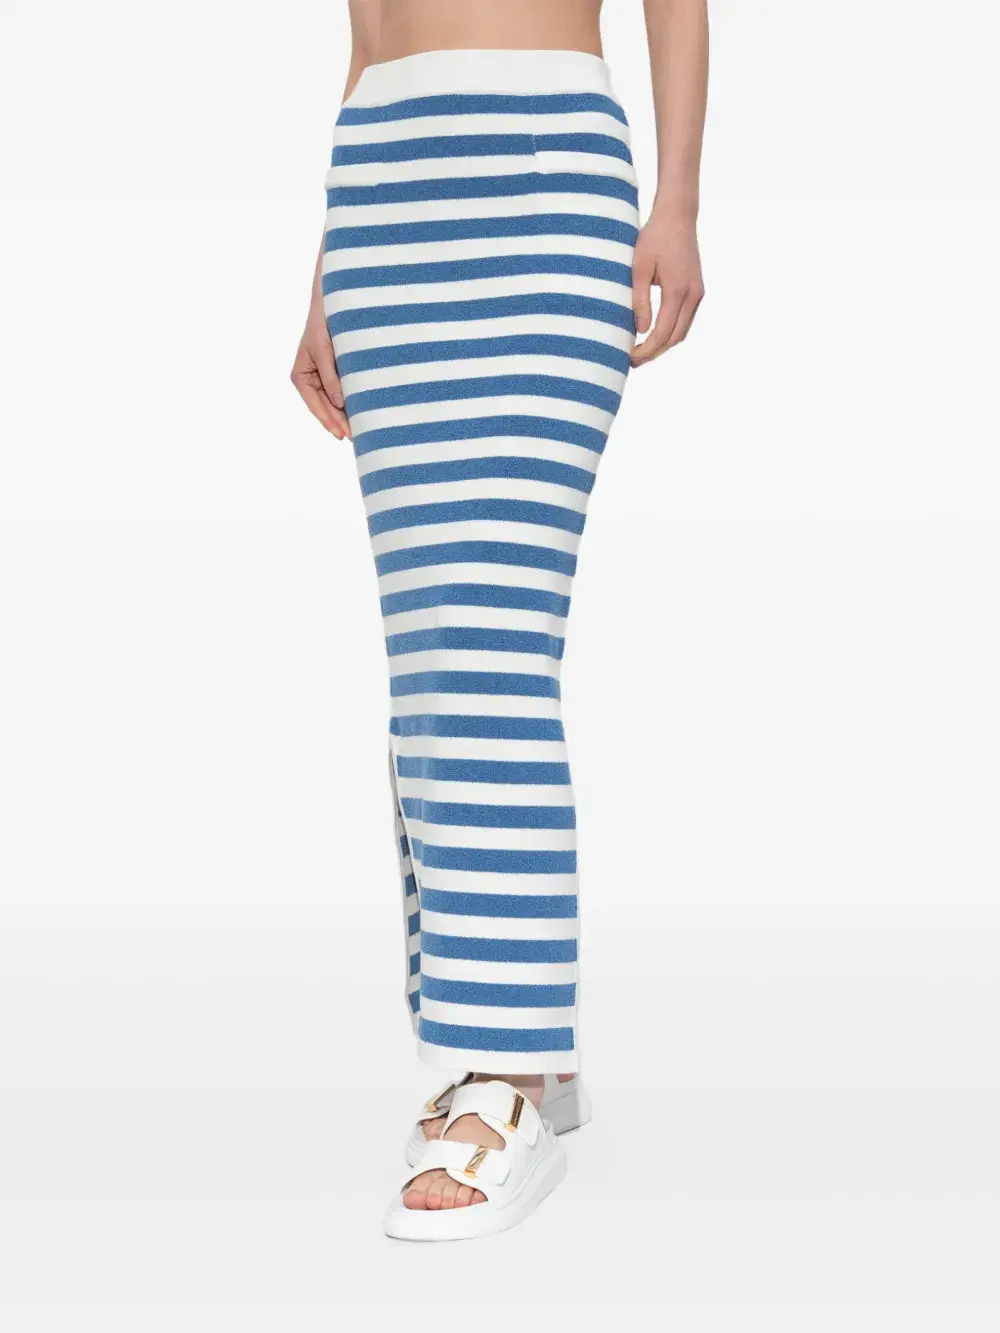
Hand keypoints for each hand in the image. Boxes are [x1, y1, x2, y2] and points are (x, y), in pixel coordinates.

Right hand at [290, 275, 350, 439]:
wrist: (334, 303)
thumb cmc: (323, 324)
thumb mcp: (323, 350)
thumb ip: (330, 377)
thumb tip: (339, 403)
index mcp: (300, 376)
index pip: (315, 404)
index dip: (328, 420)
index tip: (342, 434)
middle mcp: (311, 380)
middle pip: (326, 408)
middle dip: (339, 422)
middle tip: (355, 438)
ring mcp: (323, 378)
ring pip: (335, 404)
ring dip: (346, 416)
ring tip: (361, 432)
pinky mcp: (337, 373)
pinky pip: (344, 393)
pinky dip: (352, 403)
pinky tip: (364, 413)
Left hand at [630, 211, 704, 366]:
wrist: (678, 216)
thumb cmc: (654, 238)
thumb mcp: (639, 268)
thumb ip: (639, 300)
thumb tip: (640, 330)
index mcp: (678, 291)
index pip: (662, 333)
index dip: (646, 350)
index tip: (630, 358)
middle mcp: (693, 295)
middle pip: (674, 338)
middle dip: (654, 353)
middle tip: (632, 361)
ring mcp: (698, 293)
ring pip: (682, 332)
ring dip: (663, 345)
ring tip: (642, 351)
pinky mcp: (697, 290)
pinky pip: (686, 320)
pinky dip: (671, 332)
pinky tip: (655, 335)